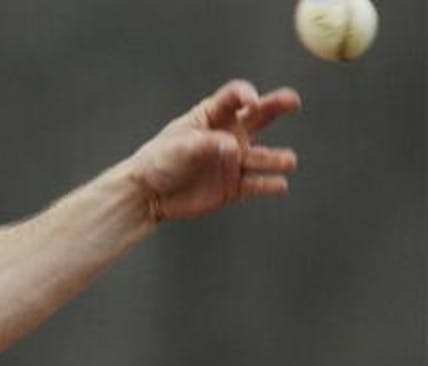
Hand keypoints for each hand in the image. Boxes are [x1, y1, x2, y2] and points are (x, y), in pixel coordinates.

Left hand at [128, 79, 301, 221]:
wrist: (148, 195)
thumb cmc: (158, 162)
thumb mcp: (179, 147)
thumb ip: (207, 145)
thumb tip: (235, 147)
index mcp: (211, 117)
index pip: (234, 97)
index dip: (245, 94)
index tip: (251, 100)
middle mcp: (228, 135)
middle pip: (259, 116)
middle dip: (277, 105)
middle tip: (293, 101)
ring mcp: (233, 161)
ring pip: (263, 156)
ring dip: (277, 158)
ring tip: (288, 161)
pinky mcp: (233, 186)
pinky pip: (257, 184)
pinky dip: (269, 185)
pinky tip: (278, 184)